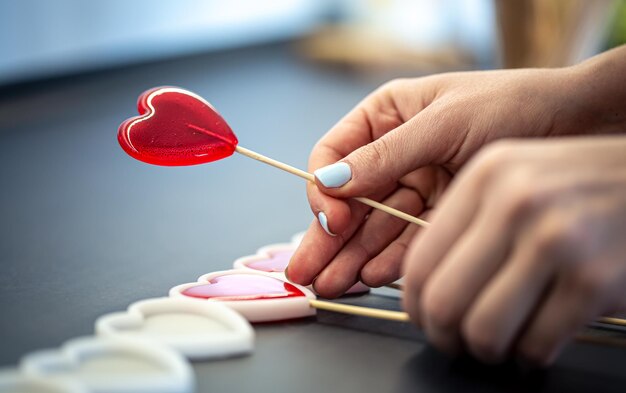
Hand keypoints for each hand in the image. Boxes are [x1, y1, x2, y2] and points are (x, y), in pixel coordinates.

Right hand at [287, 66, 588, 297]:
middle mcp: (395, 155)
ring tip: (332, 286)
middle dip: (326, 239)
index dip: (324, 190)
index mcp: (386, 117)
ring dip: (352, 258)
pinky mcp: (439, 214)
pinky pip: (407, 240)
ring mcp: (416, 187)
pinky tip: (371, 278)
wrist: (577, 122)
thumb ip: (385, 156)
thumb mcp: (443, 123)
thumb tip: (330, 182)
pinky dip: (390, 260)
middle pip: (349, 201)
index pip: (334, 156)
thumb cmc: (512, 103)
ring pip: (374, 227)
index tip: (333, 219)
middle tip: (305, 273)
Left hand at [403, 136, 625, 364]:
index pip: (420, 259)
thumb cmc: (581, 185)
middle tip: (454, 340)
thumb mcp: (516, 176)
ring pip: (484, 330)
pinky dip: (530, 354)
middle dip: (442, 335)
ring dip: (485, 350)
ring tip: (497, 343)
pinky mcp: (595, 280)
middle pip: (443, 300)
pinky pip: (536, 344)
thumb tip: (422, 283)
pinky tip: (537, 339)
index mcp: (486, 176)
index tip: (423, 317)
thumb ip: (468, 219)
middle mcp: (516, 203)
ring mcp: (557, 240)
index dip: (415, 303)